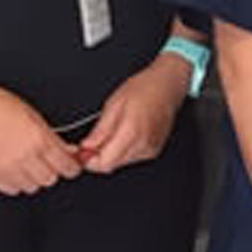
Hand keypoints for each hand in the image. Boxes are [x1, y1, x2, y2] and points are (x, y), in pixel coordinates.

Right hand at [0, 83, 82, 194]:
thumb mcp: (34, 115)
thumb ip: (52, 137)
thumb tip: (68, 150)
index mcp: (38, 139)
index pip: (66, 165)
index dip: (72, 166)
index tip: (72, 165)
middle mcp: (24, 157)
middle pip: (51, 179)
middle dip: (54, 170)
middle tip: (49, 160)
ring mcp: (7, 168)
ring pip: (33, 187)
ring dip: (35, 178)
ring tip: (30, 163)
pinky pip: (13, 190)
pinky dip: (17, 183)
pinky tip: (15, 169)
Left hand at [78, 53, 187, 173]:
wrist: (169, 85)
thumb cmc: (145, 88)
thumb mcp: (114, 103)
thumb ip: (100, 129)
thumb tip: (86, 146)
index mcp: (131, 132)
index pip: (104, 163)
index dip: (89, 160)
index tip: (82, 151)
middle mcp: (143, 144)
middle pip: (111, 165)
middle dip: (98, 156)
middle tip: (92, 141)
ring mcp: (150, 149)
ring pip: (121, 162)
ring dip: (110, 153)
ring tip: (111, 133)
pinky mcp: (154, 150)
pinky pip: (132, 158)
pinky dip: (123, 150)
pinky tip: (124, 134)